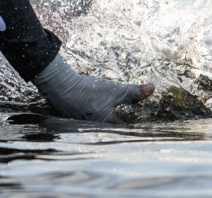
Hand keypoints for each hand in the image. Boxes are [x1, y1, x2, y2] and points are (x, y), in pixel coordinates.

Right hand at [33, 55, 154, 121]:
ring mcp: (81, 123)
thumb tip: (152, 88)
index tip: (142, 126)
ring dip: (104, 102)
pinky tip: (91, 88)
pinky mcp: (70, 116)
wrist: (59, 86)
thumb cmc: (88, 91)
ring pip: (98, 113)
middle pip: (111, 120)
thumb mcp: (114, 90)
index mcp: (107, 124)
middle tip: (121, 104)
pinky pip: (87, 110)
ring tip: (105, 85)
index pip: (124, 127)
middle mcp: (94, 127)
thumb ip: (134, 92)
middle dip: (116, 109)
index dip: (133, 124)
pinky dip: (92, 101)